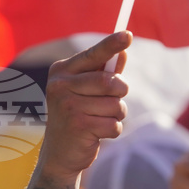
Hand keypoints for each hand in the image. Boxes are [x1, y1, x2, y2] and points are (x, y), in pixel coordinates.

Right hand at [37, 32, 130, 184]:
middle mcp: (60, 85)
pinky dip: (112, 131)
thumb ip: (104, 72)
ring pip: (115, 105)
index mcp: (62, 71)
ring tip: (99, 120)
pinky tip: (96, 134)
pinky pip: (114, 124)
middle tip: (115, 99)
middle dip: (120, 93)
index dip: (111, 45)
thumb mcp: (87, 91)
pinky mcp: (77, 126)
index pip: (92, 55)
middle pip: (110, 82)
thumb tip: (124, 52)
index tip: (128, 35)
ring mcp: (67, 106)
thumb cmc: (77, 116)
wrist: (59, 153)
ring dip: (116, 115)